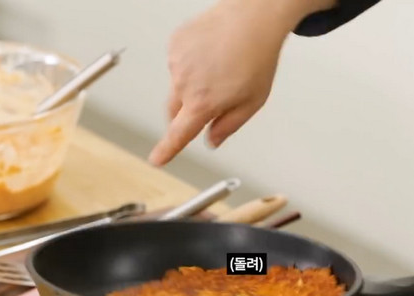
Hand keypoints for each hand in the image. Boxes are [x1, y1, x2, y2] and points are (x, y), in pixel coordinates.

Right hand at [148, 0, 335, 165]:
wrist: (253, 18)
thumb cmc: (257, 57)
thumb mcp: (252, 102)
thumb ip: (228, 125)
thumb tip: (211, 140)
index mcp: (203, 102)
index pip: (179, 133)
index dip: (167, 149)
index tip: (157, 159)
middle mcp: (184, 83)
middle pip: (174, 111)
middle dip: (186, 113)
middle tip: (211, 101)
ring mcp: (176, 62)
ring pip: (177, 85)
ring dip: (191, 84)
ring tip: (218, 67)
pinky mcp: (174, 43)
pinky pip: (177, 62)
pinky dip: (190, 63)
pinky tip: (210, 53)